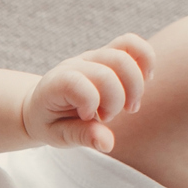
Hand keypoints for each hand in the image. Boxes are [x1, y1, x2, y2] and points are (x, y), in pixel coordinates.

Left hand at [22, 34, 154, 152]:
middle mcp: (74, 65)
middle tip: (108, 118)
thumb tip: (107, 143)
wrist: (43, 105)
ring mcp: (91, 56)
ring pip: (124, 55)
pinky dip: (145, 59)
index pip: (77, 82)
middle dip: (118, 99)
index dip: (90, 101)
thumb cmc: (51, 122)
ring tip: (129, 107)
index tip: (86, 116)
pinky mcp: (107, 53)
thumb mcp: (58, 135)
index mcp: (55, 85)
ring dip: (136, 86)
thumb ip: (82, 137)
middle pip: (108, 70)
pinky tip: (145, 80)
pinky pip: (131, 43)